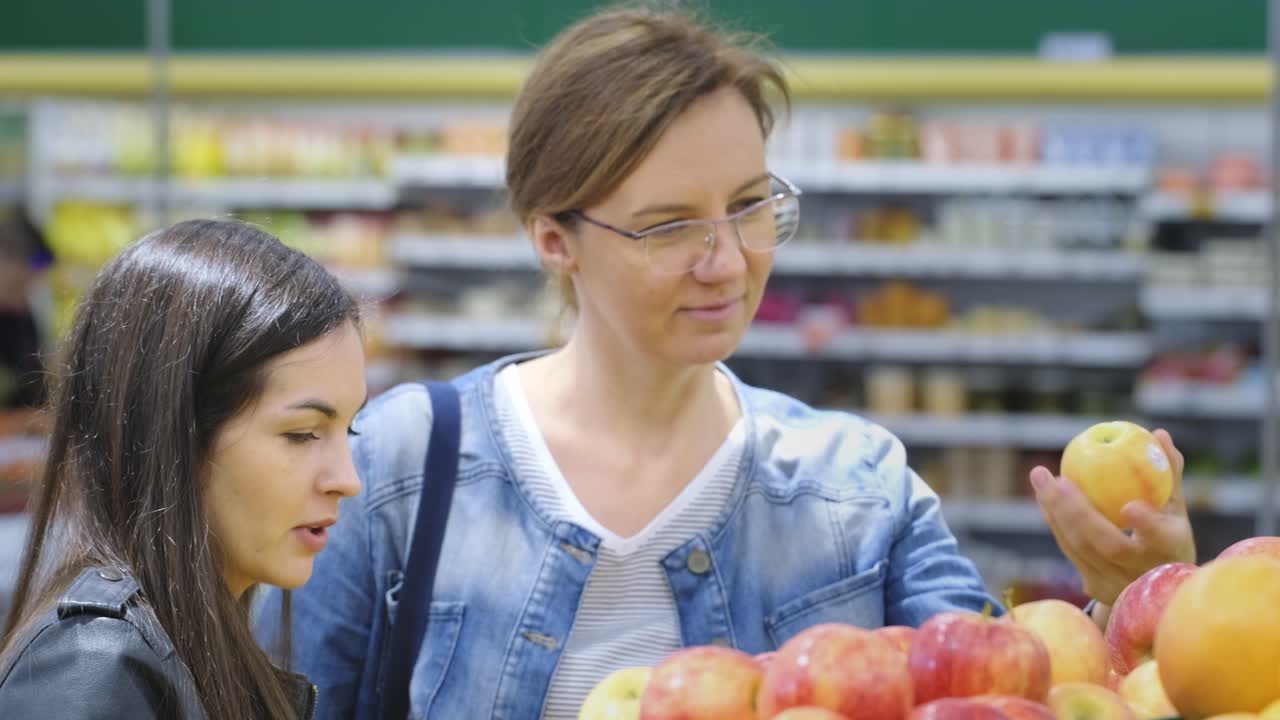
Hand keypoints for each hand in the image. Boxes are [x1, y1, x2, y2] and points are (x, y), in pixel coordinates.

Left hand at [1029, 429, 1195, 605]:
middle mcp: (1143, 571)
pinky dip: (1055, 521)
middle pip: (1107, 544)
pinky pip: (1068, 549)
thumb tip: (1158, 433)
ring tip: (1040, 478)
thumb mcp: (1173, 507)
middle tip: (1056, 478)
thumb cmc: (1167, 535)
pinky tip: (1044, 497)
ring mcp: (1116, 583)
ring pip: (1079, 547)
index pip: (1160, 538)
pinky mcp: (1094, 587)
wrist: (1155, 590)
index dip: (1147, 524)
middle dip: (1077, 510)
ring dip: (1055, 511)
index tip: (1130, 506)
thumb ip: (1168, 472)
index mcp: (1171, 549)